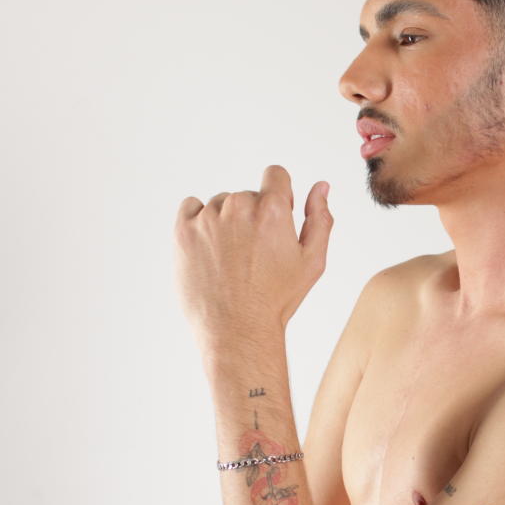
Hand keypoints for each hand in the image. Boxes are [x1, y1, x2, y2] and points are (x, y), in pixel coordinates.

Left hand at [173, 163, 332, 352]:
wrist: (237, 330)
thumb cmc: (277, 299)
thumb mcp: (312, 261)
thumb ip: (320, 218)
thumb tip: (320, 187)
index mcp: (272, 210)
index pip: (275, 174)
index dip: (279, 197)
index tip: (274, 222)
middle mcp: (239, 206)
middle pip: (248, 195)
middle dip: (253, 217)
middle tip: (254, 255)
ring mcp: (208, 218)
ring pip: (220, 204)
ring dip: (226, 222)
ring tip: (231, 260)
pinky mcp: (183, 231)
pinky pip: (191, 208)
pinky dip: (199, 222)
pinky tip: (210, 249)